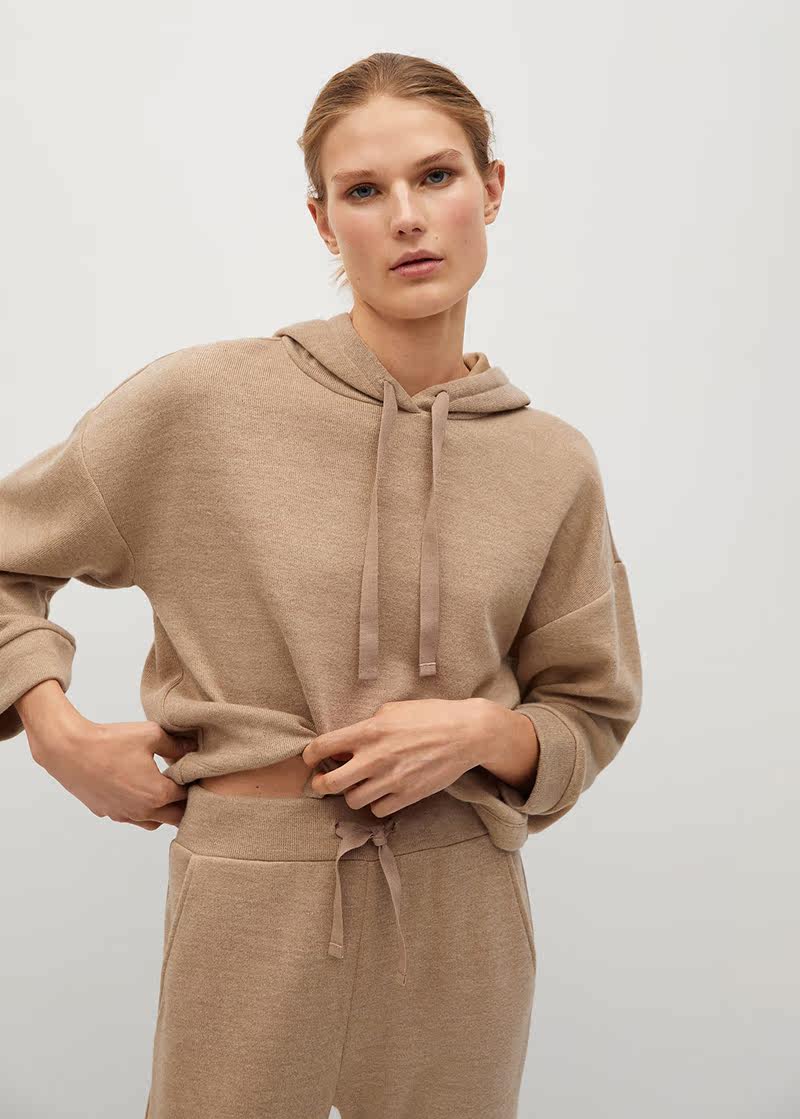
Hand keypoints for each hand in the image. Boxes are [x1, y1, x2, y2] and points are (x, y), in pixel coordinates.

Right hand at [30, 714, 196, 829]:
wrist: (69, 751)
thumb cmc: (110, 741)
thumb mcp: (151, 734)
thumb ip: (176, 744)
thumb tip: (192, 748)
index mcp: (158, 794)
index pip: (188, 796)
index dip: (194, 784)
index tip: (194, 772)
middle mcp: (142, 811)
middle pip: (176, 818)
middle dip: (184, 803)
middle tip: (184, 784)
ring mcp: (123, 815)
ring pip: (154, 822)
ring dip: (162, 810)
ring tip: (162, 790)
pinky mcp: (107, 813)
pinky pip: (131, 817)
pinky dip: (140, 809)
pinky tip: (136, 789)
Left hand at [301, 698, 489, 816]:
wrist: (466, 733)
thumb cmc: (430, 715)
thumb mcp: (393, 710)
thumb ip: (368, 725)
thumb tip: (348, 741)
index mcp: (369, 731)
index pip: (323, 746)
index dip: (309, 755)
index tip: (310, 759)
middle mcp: (375, 757)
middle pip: (330, 783)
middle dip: (321, 784)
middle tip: (324, 782)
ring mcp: (391, 779)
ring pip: (352, 800)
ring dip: (352, 794)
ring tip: (359, 786)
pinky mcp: (407, 796)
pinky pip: (377, 811)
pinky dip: (375, 805)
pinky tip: (381, 793)